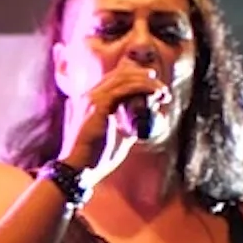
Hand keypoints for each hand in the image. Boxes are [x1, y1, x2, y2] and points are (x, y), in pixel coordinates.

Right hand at [64, 61, 168, 177]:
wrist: (79, 169)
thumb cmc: (97, 157)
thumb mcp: (118, 137)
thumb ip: (131, 125)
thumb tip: (150, 119)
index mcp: (92, 100)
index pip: (116, 77)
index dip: (137, 77)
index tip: (155, 87)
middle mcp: (90, 94)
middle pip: (121, 73)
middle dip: (145, 77)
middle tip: (162, 90)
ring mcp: (92, 98)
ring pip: (124, 78)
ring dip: (147, 83)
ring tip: (163, 93)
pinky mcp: (98, 105)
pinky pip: (124, 88)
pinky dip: (142, 88)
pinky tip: (155, 93)